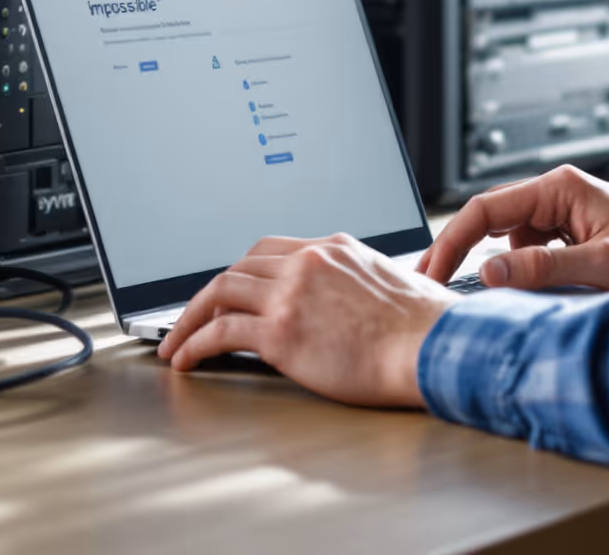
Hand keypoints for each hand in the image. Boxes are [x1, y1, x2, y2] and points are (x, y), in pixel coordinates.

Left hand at [156, 233, 451, 406]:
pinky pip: (220, 333)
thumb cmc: (426, 327)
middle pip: (238, 267)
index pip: (270, 250)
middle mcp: (307, 263)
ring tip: (174, 342)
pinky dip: (194, 344)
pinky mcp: (281, 332)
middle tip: (189, 317)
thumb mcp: (392, 284)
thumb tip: (354, 305)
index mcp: (333, 249)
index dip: (242, 272)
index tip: (227, 291)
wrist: (434, 346)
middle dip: (208, 294)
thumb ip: (359, 285)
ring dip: (189, 318)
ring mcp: (291, 294)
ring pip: (219, 292)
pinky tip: (185, 359)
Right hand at [416, 165, 608, 291]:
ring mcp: (560, 216)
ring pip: (507, 241)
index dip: (451, 240)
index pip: (486, 209)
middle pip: (489, 221)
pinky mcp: (567, 236)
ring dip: (496, 269)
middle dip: (459, 253)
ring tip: (484, 299)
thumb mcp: (604, 264)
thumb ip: (544, 268)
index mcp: (559, 189)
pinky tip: (522, 295)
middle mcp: (555, 196)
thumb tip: (491, 273)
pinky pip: (528, 254)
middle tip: (431, 286)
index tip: (431, 271)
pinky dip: (520, 275)